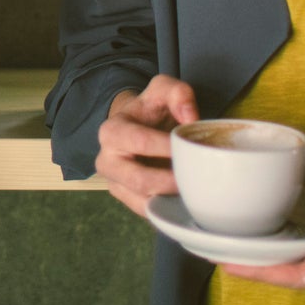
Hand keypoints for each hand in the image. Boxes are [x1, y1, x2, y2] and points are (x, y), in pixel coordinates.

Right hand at [96, 74, 200, 217]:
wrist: (137, 128)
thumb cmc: (151, 111)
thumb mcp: (162, 90)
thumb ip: (177, 93)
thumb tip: (190, 117)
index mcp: (111, 132)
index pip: (140, 142)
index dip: (167, 147)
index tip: (192, 150)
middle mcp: (106, 162)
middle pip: (139, 180)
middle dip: (171, 182)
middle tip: (197, 179)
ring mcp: (115, 185)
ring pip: (144, 203)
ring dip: (171, 201)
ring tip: (195, 193)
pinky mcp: (128, 201)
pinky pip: (149, 214)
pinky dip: (169, 213)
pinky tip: (188, 205)